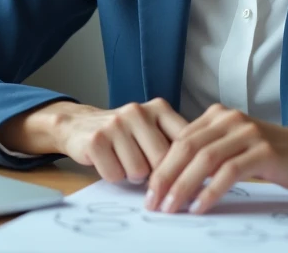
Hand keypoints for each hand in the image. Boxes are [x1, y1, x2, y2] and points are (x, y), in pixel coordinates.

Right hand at [53, 99, 188, 183]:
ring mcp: (116, 124)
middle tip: (143, 166)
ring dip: (131, 176)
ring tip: (123, 161)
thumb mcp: (153, 130)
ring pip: (138, 172)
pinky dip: (113, 175)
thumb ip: (177, 143)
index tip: (186, 180)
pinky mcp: (96, 140)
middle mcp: (138, 111)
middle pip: (161, 161)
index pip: (184, 144)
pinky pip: (116, 175)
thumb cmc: (125, 135)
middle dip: (154, 173)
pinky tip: (108, 161)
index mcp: (159, 108)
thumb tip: (208, 172)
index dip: (185, 167)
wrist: (79, 125)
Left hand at [144, 103, 287, 214]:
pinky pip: (229, 172)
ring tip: (171, 209)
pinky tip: (199, 207)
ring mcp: (247, 134)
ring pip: (205, 160)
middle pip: (187, 148)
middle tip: (152, 203)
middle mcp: (230, 119)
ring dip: (183, 187)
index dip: (161, 166)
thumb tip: (172, 180)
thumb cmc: (270, 154)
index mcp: (217, 116)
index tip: (148, 191)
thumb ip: (208, 153)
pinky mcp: (263, 152)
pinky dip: (211, 191)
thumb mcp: (234, 145)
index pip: (180, 140)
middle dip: (165, 177)